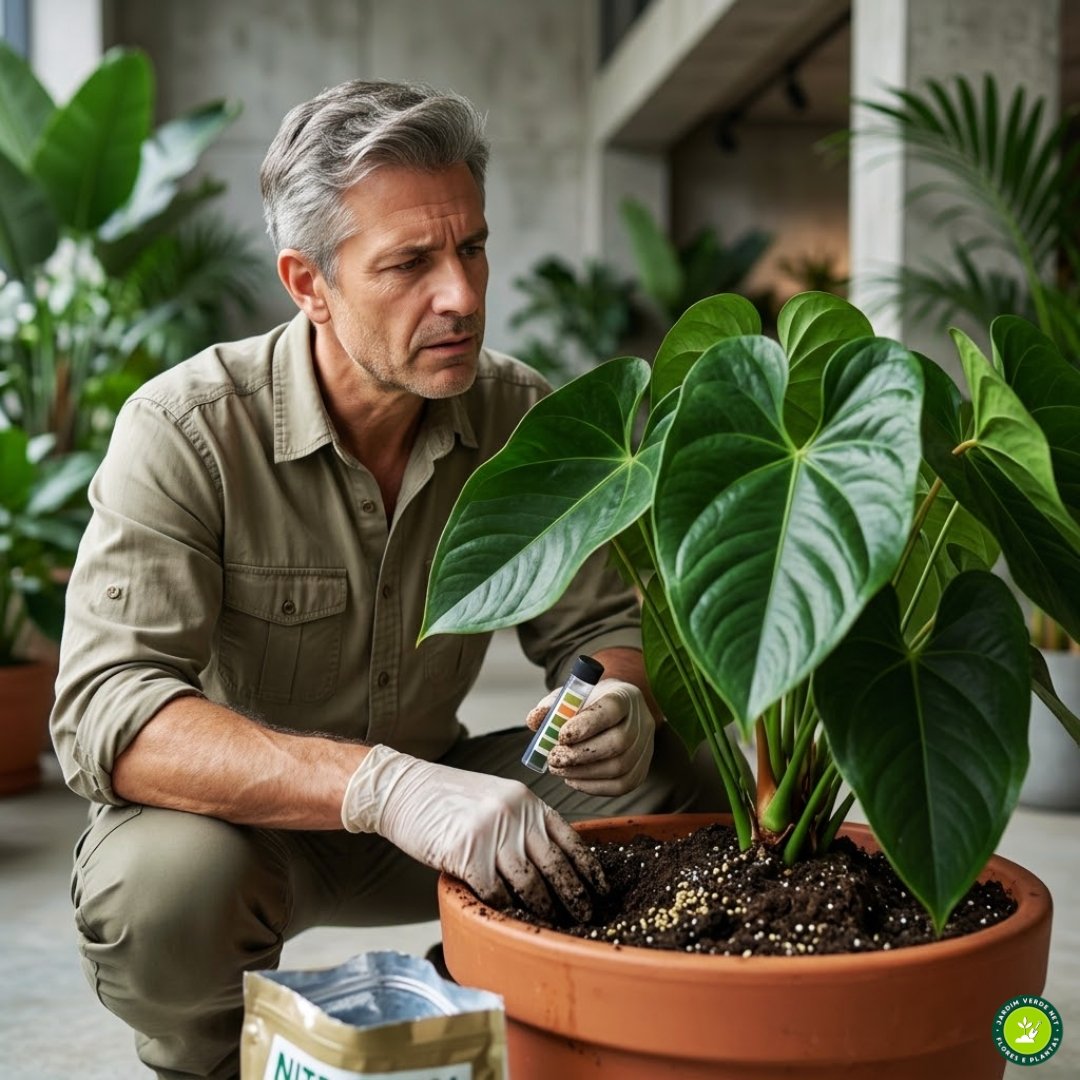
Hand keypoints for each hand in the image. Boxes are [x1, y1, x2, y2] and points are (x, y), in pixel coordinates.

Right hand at [341, 745, 605, 919]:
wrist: (402, 789)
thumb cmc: (446, 797)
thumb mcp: (496, 797)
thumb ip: (523, 823)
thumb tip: (550, 862)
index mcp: (527, 801)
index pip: (570, 838)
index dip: (589, 869)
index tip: (601, 891)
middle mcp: (516, 815)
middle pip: (556, 866)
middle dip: (574, 897)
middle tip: (584, 918)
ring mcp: (493, 834)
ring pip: (530, 885)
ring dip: (542, 910)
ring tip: (550, 925)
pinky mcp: (468, 855)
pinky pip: (495, 893)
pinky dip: (504, 910)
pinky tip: (510, 919)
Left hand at [526, 678, 655, 795]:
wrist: (618, 713)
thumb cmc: (592, 704)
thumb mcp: (572, 696)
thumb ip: (553, 706)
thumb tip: (534, 720)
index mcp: (624, 696)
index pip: (612, 708)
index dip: (586, 724)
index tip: (560, 736)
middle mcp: (641, 722)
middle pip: (618, 742)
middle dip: (580, 755)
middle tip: (553, 759)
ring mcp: (645, 747)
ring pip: (620, 767)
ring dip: (583, 773)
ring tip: (558, 769)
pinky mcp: (641, 769)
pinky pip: (621, 785)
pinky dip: (593, 787)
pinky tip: (573, 780)